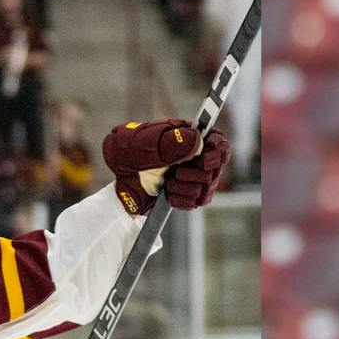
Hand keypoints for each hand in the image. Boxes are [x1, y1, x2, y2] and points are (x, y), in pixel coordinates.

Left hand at [102, 119, 227, 213]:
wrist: (118, 175)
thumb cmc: (129, 151)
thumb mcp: (145, 143)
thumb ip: (172, 142)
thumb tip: (198, 141)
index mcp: (190, 137)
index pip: (220, 144)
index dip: (218, 153)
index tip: (204, 161)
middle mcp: (196, 156)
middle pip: (215, 171)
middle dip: (194, 175)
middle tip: (174, 172)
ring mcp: (194, 176)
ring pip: (206, 189)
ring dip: (183, 188)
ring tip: (167, 182)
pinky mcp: (188, 194)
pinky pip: (196, 201)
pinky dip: (180, 199)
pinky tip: (167, 193)